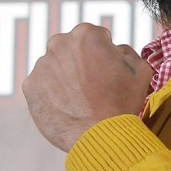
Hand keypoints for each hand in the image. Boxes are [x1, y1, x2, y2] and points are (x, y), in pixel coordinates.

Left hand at [22, 23, 152, 151]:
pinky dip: (52, 93)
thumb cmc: (123, 101)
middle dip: (80, 60)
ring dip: (66, 77)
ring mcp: (41, 65)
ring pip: (55, 66)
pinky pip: (42, 85)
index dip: (104, 53)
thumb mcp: (141, 68)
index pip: (95, 36)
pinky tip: (68, 107)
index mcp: (86, 34)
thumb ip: (125, 51)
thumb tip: (114, 51)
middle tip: (93, 84)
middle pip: (71, 48)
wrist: (101, 136)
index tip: (108, 69)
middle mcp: (59, 44)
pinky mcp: (30, 86)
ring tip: (81, 99)